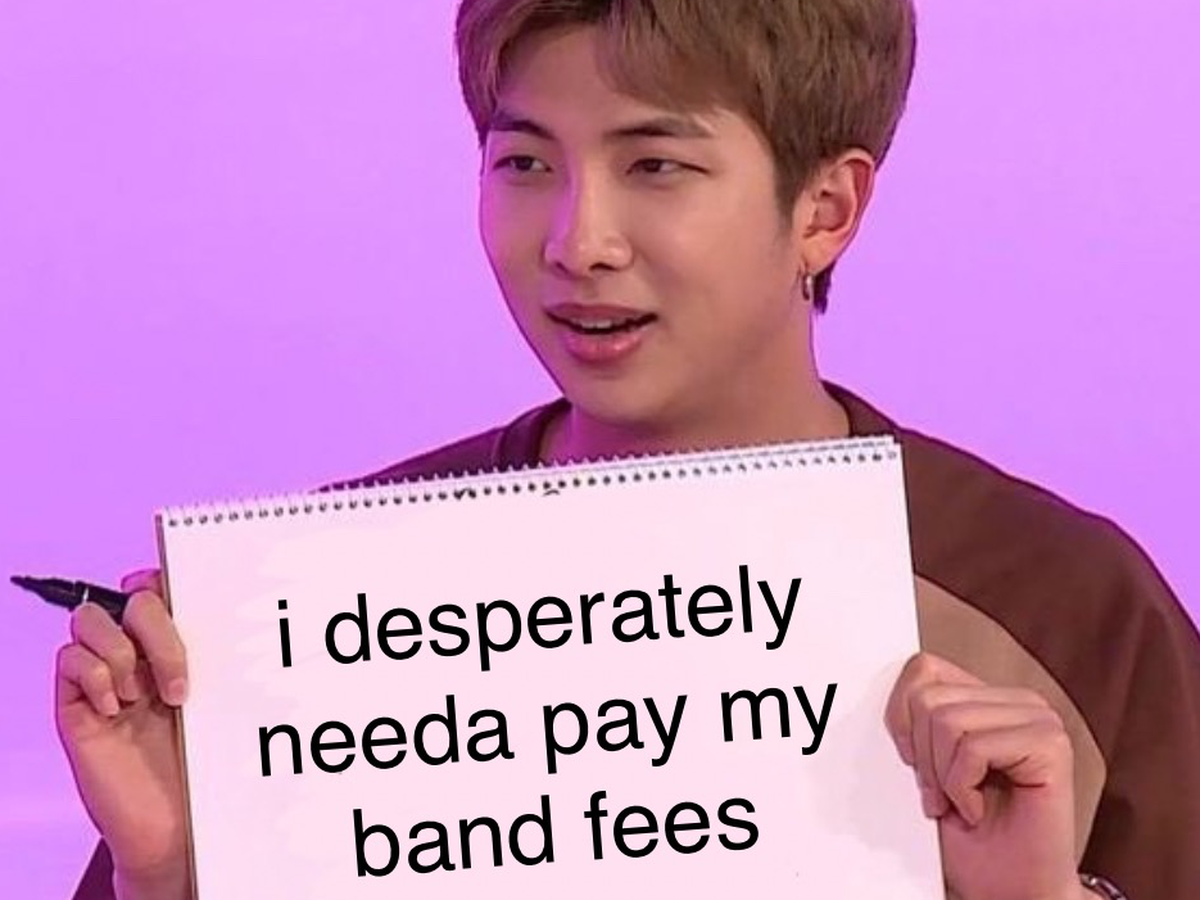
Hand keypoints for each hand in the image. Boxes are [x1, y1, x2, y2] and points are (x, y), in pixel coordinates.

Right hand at [56, 568, 191, 899]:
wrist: (176, 823)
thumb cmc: (205, 762)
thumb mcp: (221, 698)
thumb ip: (216, 653)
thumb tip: (235, 600)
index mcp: (174, 647)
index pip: (157, 587)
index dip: (161, 576)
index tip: (177, 588)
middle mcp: (136, 656)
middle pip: (132, 599)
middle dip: (159, 630)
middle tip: (181, 682)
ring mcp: (104, 679)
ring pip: (90, 620)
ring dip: (121, 651)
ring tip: (143, 698)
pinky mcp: (77, 706)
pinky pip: (68, 661)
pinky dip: (95, 675)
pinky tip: (118, 708)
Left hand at [885, 653, 1085, 899]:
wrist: (1010, 890)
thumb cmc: (969, 836)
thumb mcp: (926, 765)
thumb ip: (915, 720)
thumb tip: (870, 685)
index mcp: (989, 697)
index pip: (923, 669)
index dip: (901, 716)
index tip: (910, 763)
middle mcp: (1019, 700)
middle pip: (929, 698)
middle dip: (922, 756)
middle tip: (938, 795)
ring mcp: (1040, 718)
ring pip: (948, 720)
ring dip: (942, 776)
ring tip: (959, 803)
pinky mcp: (1051, 744)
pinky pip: (973, 748)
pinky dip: (962, 789)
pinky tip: (977, 811)